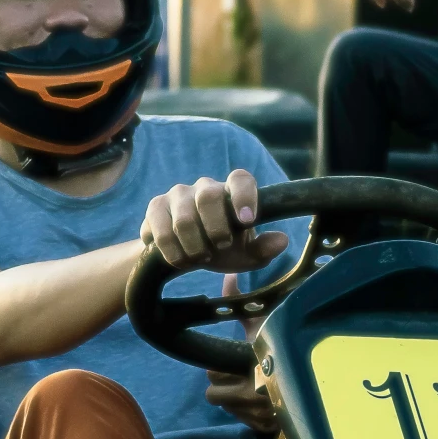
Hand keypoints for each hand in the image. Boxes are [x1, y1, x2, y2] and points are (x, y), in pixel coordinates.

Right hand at [140, 168, 287, 273]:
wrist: (185, 255)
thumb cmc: (222, 249)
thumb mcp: (246, 254)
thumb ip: (263, 248)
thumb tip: (281, 240)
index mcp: (231, 191)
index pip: (240, 179)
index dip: (244, 197)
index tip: (247, 221)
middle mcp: (205, 187)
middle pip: (209, 196)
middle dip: (216, 229)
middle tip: (221, 248)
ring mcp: (177, 195)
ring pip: (184, 219)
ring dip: (195, 247)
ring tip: (200, 258)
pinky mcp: (156, 208)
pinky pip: (162, 230)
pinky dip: (173, 252)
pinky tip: (180, 259)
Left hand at [204, 271, 276, 429]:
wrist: (322, 377)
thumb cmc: (287, 345)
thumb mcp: (266, 324)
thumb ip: (244, 304)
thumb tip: (228, 275)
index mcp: (250, 367)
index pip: (212, 375)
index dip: (219, 368)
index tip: (231, 359)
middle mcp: (253, 395)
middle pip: (214, 394)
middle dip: (223, 383)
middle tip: (239, 372)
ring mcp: (259, 415)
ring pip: (226, 408)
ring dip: (234, 399)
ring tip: (251, 385)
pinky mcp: (265, 428)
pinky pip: (242, 421)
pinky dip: (248, 412)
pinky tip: (261, 399)